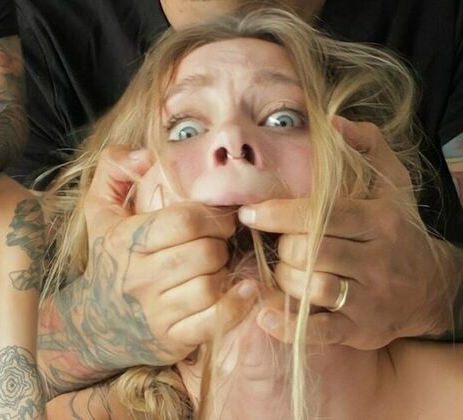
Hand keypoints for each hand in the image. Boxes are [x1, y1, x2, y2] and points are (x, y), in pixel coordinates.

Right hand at [80, 145, 245, 367]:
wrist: (93, 324)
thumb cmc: (107, 259)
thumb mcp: (99, 211)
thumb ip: (114, 170)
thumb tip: (146, 154)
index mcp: (125, 241)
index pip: (184, 221)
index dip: (210, 214)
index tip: (215, 215)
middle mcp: (139, 278)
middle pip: (204, 252)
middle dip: (221, 242)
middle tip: (219, 240)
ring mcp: (156, 311)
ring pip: (211, 284)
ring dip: (224, 271)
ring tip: (218, 264)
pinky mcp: (172, 338)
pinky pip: (215, 320)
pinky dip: (236, 304)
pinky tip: (242, 290)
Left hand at [244, 117, 457, 349]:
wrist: (431, 287)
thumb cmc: (397, 229)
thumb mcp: (392, 183)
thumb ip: (366, 146)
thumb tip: (332, 121)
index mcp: (377, 221)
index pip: (320, 215)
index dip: (278, 214)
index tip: (248, 212)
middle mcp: (376, 259)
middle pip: (310, 251)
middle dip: (282, 248)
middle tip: (276, 246)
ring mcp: (368, 298)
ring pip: (312, 288)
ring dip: (284, 281)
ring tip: (281, 272)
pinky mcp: (360, 330)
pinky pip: (318, 330)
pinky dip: (286, 326)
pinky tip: (265, 315)